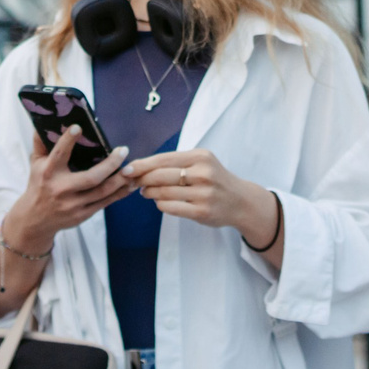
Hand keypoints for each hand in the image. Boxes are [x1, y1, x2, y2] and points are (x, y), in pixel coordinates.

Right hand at [5, 126, 133, 250]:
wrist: (36, 220)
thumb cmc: (38, 185)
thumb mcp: (35, 163)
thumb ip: (40, 142)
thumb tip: (43, 121)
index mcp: (48, 173)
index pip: (59, 155)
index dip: (68, 141)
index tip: (78, 127)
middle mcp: (61, 189)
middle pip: (90, 177)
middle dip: (110, 164)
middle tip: (123, 150)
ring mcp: (73, 204)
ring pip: (102, 192)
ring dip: (120, 180)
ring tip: (132, 168)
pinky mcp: (82, 215)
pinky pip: (105, 202)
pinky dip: (119, 193)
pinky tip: (130, 183)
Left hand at [127, 148, 279, 247]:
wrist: (241, 201)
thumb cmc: (215, 179)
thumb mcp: (202, 163)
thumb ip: (176, 163)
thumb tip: (141, 168)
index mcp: (200, 156)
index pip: (164, 159)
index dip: (142, 164)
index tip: (127, 169)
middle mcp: (203, 173)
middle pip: (160, 175)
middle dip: (142, 179)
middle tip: (133, 183)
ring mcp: (203, 193)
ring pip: (164, 192)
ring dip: (150, 193)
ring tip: (145, 192)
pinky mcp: (202, 211)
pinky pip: (171, 208)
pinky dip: (160, 205)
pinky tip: (160, 202)